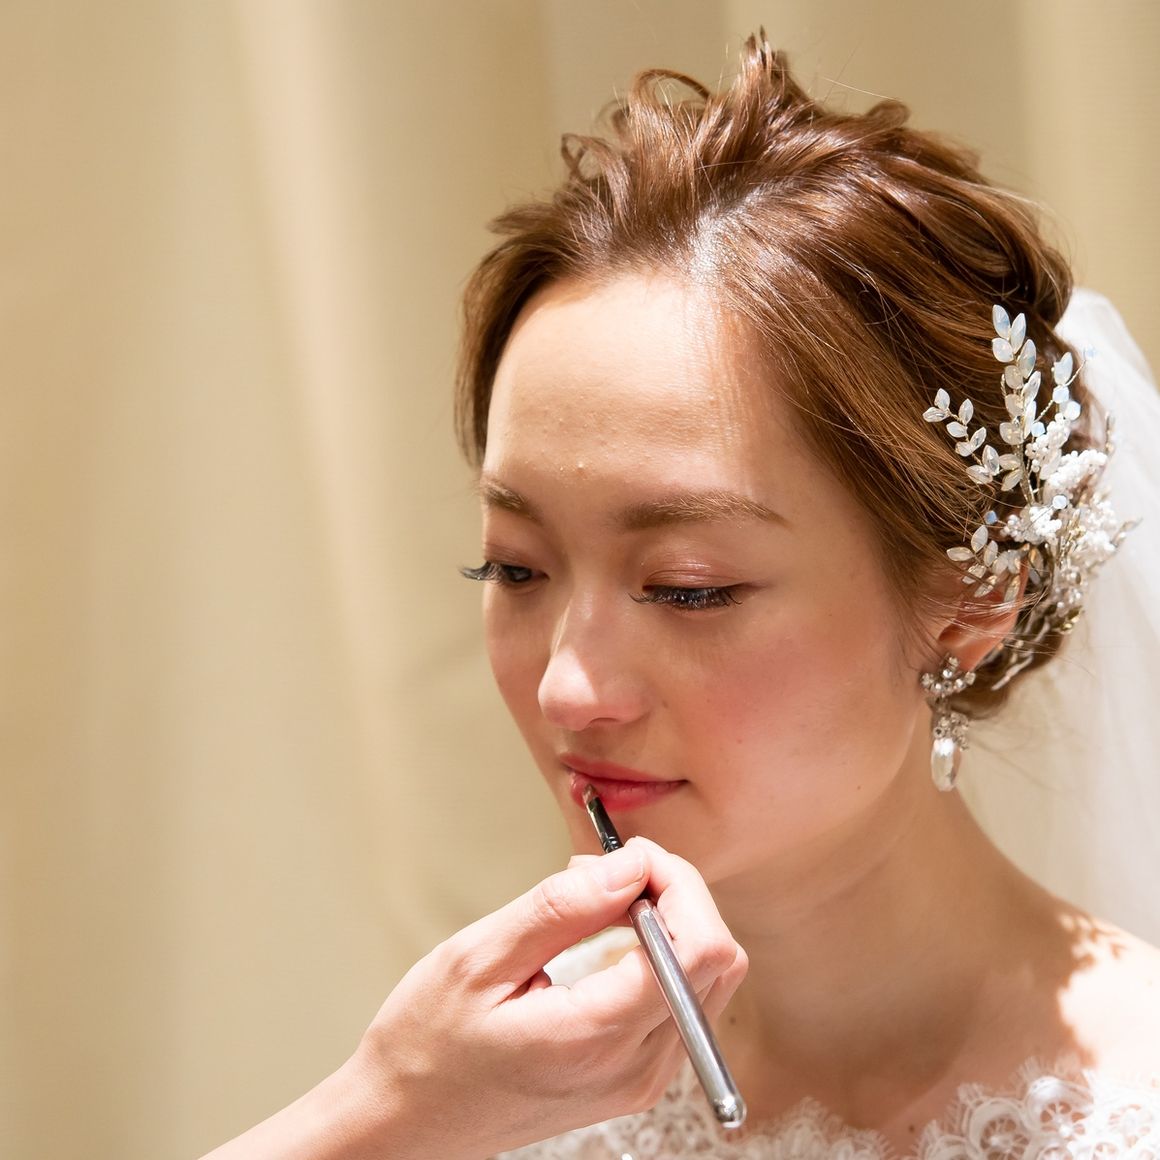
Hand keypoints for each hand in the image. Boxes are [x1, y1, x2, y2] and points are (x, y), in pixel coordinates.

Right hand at [351, 836, 747, 1158]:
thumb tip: (630, 866)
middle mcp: (636, 1068)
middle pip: (717, 958)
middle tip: (608, 871)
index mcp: (597, 1038)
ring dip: (671, 921)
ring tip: (600, 902)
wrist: (407, 1121)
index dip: (676, 882)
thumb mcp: (478, 958)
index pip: (698, 947)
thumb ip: (562, 909)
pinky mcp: (638, 1078)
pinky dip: (662, 954)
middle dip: (675, 894)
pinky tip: (609, 938)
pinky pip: (685, 1002)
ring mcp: (642, 1079)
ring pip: (710, 978)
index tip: (629, 855)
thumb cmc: (428, 1043)